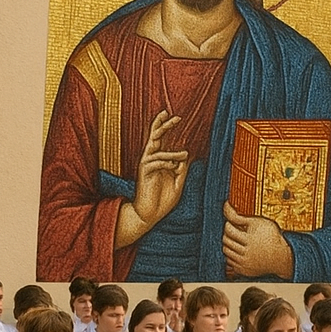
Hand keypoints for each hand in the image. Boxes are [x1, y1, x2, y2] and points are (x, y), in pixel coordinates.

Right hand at [116, 111, 189, 247]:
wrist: (150, 215)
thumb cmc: (163, 199)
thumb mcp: (178, 182)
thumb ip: (181, 169)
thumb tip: (186, 155)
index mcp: (160, 160)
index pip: (162, 139)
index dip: (166, 127)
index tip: (176, 117)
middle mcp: (152, 160)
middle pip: (155, 137)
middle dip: (163, 125)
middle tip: (174, 116)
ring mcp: (146, 166)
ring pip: (155, 149)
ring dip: (171, 151)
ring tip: (184, 154)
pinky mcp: (144, 173)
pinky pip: (153, 162)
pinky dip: (165, 162)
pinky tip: (173, 167)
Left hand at [222, 203, 294, 278]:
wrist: (282, 257)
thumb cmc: (272, 237)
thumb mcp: (258, 222)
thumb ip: (239, 216)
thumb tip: (226, 206)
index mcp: (250, 240)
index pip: (229, 230)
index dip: (229, 224)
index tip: (233, 223)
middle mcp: (246, 253)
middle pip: (226, 241)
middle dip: (228, 234)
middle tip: (235, 231)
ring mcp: (244, 263)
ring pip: (226, 252)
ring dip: (229, 245)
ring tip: (238, 240)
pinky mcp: (244, 270)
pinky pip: (230, 262)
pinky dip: (232, 255)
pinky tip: (241, 250)